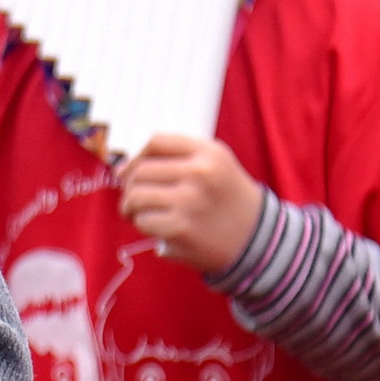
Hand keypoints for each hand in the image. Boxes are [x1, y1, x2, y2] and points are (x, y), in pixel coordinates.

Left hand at [118, 134, 263, 274]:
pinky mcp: (181, 229)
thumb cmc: (227, 199)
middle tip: (136, 200)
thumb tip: (122, 169)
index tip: (129, 171)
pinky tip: (155, 227)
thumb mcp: (215, 165)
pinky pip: (143, 221)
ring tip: (139, 213)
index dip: (136, 156)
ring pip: (136, 196)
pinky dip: (142, 225)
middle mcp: (200, 173)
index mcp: (209, 152)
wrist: (257, 239)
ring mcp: (190, 201)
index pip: (156, 141)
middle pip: (141, 171)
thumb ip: (176, 157)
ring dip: (130, 208)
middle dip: (130, 187)